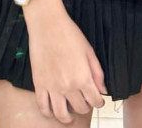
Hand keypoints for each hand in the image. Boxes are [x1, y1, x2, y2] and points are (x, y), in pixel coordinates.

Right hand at [26, 0, 106, 122]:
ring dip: (67, 118)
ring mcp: (52, 87)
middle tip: (84, 101)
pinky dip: (48, 112)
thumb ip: (97, 73)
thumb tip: (102, 90)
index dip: (99, 102)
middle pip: (80, 108)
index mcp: (83, 77)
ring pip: (61, 113)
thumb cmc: (69, 33)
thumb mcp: (89, 51)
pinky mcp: (39, 84)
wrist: (47, 23)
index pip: (95, 101)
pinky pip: (43, 106)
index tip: (98, 99)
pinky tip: (52, 110)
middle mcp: (68, 86)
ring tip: (69, 115)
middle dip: (85, 106)